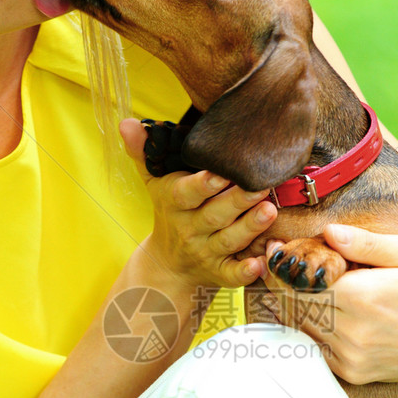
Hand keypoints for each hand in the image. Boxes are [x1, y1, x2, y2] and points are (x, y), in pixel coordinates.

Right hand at [119, 119, 276, 289]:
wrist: (167, 265)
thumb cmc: (168, 212)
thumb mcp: (153, 182)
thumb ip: (143, 152)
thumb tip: (127, 122)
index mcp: (175, 204)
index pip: (186, 193)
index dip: (203, 184)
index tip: (221, 172)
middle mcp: (190, 229)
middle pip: (214, 216)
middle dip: (237, 201)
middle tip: (260, 185)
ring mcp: (206, 252)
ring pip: (228, 240)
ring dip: (249, 228)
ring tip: (270, 211)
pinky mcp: (219, 272)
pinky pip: (232, 274)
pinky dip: (246, 271)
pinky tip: (261, 263)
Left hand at [265, 223, 397, 384]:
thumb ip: (365, 243)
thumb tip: (328, 232)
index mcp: (362, 297)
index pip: (300, 281)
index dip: (282, 264)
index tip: (275, 248)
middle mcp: (353, 332)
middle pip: (294, 305)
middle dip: (281, 282)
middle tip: (276, 262)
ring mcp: (352, 357)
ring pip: (300, 328)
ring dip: (291, 305)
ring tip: (293, 282)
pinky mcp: (355, 373)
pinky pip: (316, 348)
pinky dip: (308, 328)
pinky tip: (313, 309)